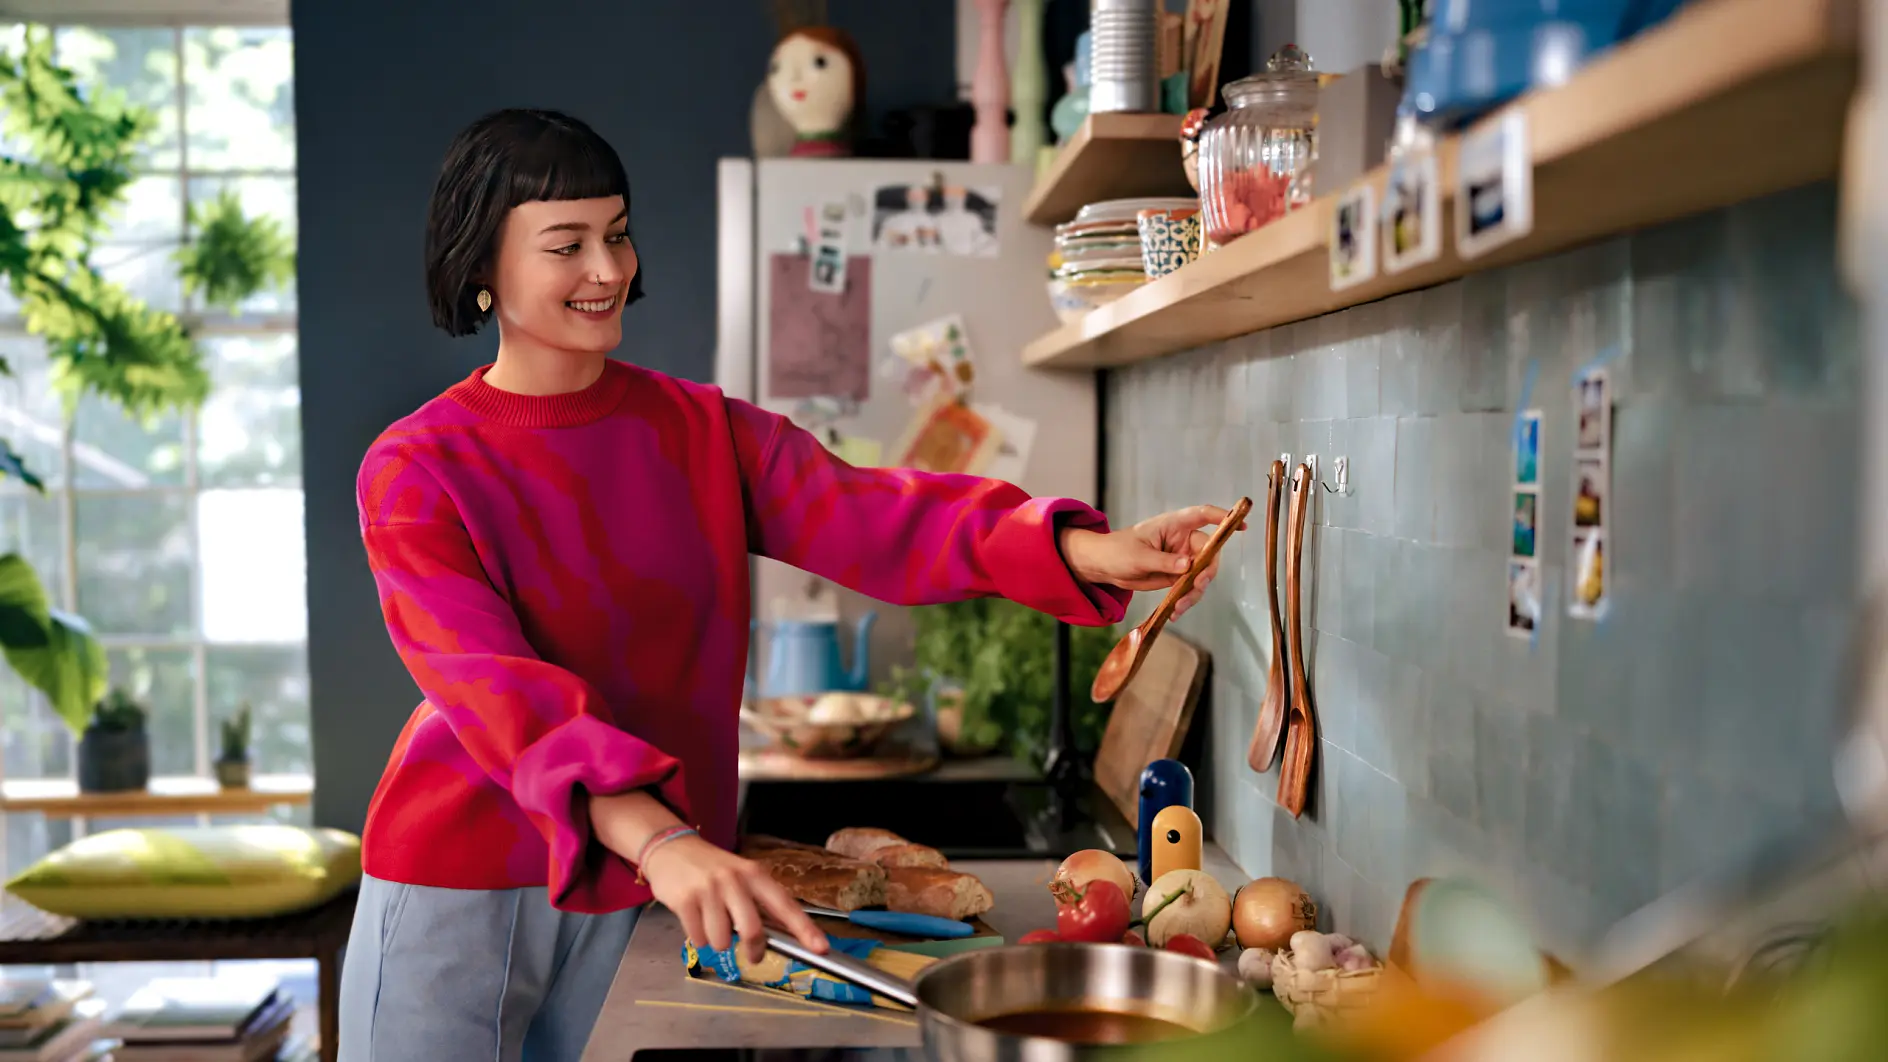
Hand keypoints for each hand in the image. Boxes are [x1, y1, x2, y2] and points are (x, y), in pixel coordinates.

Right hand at [642, 835, 828, 963]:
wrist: (672, 848)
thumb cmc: (713, 869)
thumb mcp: (741, 876)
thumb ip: (760, 903)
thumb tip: (784, 936)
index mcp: (755, 875)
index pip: (785, 905)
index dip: (804, 929)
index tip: (821, 948)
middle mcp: (734, 880)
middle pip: (752, 931)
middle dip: (754, 950)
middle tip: (752, 954)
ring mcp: (708, 890)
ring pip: (721, 940)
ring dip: (718, 941)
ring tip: (713, 922)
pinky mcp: (685, 900)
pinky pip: (698, 938)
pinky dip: (699, 937)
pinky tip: (696, 919)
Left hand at [1059, 504, 1245, 618]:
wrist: (1105, 566)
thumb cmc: (1118, 551)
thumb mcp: (1138, 556)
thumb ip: (1164, 561)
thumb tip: (1188, 566)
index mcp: (1174, 525)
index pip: (1203, 516)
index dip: (1224, 519)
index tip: (1241, 526)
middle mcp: (1182, 540)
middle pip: (1209, 553)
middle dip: (1207, 572)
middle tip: (1196, 586)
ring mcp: (1182, 559)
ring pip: (1202, 575)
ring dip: (1194, 592)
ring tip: (1178, 607)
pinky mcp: (1177, 576)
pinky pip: (1190, 588)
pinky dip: (1186, 600)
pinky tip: (1175, 612)